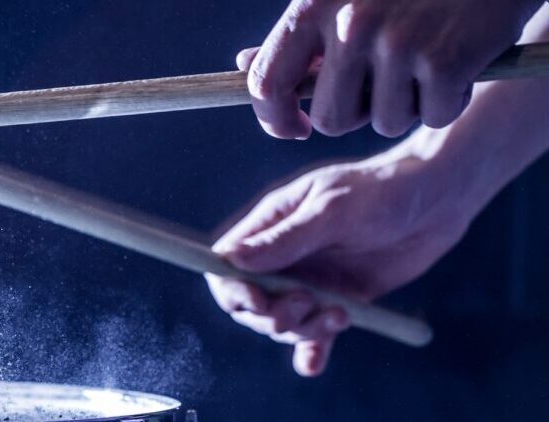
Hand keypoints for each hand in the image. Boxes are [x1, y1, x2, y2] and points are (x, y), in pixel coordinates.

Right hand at [206, 147, 476, 375]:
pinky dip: (312, 353)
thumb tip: (232, 260)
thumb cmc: (383, 190)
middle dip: (273, 315)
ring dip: (304, 330)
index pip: (226, 268)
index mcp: (270, 227)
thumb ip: (284, 239)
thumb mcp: (332, 210)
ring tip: (341, 315)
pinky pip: (314, 337)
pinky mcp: (338, 301)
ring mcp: (310, 282)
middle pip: (250, 306)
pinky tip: (313, 364)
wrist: (439, 201)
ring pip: (283, 325)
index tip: (258, 301)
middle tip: (307, 303)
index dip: (233, 291)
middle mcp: (283, 258)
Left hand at [245, 0, 541, 138]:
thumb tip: (243, 67)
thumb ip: (301, 35)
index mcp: (314, 6)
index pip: (267, 84)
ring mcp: (399, 43)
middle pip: (330, 120)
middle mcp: (350, 25)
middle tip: (385, 81)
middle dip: (357, 113)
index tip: (295, 128)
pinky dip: (449, 100)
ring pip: (384, 122)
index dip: (277, 119)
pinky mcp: (445, 60)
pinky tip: (459, 61)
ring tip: (426, 58)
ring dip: (408, 104)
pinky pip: (434, 115)